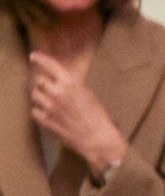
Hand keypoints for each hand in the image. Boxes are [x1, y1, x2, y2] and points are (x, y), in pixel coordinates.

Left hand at [28, 51, 125, 177]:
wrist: (97, 139)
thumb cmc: (99, 117)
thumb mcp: (89, 95)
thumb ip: (73, 87)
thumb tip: (62, 83)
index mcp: (71, 84)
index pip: (50, 66)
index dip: (40, 59)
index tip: (33, 56)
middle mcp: (57, 93)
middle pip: (40, 81)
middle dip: (44, 83)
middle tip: (49, 87)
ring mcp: (49, 107)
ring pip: (34, 95)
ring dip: (40, 96)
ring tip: (48, 100)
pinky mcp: (45, 121)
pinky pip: (34, 110)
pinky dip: (39, 110)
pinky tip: (47, 113)